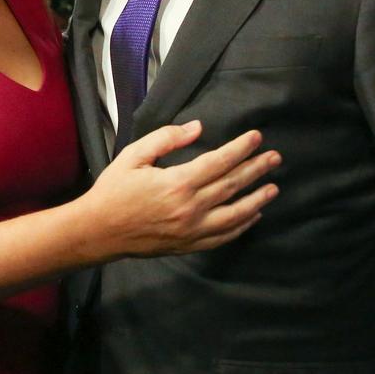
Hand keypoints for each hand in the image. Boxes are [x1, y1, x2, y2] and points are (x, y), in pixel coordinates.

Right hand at [81, 120, 279, 261]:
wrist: (99, 231)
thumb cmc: (114, 190)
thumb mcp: (134, 156)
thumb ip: (166, 139)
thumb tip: (198, 128)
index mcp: (178, 183)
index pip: (220, 162)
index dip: (241, 148)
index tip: (257, 137)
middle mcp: (191, 208)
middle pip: (232, 185)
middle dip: (256, 169)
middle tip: (275, 158)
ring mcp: (192, 230)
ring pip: (235, 214)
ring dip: (257, 199)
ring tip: (273, 187)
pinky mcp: (189, 245)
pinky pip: (223, 236)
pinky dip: (242, 226)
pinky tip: (253, 216)